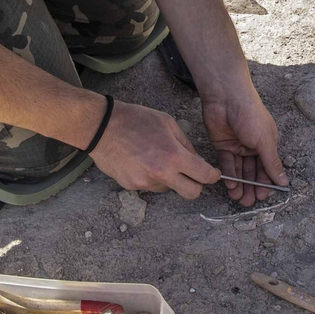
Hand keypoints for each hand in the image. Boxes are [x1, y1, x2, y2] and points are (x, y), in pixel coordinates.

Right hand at [89, 99, 221, 199]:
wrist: (101, 127)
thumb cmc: (135, 120)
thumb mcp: (167, 123)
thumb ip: (185, 144)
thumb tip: (195, 160)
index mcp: (173, 156)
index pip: (204, 176)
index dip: (213, 176)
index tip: (213, 174)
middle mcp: (161, 174)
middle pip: (192, 193)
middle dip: (196, 185)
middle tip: (191, 174)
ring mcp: (145, 182)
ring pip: (169, 188)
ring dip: (169, 178)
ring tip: (155, 159)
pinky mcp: (132, 186)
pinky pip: (150, 186)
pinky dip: (151, 177)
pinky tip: (141, 161)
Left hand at [202, 84, 285, 207]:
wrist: (225, 97)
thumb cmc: (250, 114)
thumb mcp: (264, 140)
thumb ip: (271, 163)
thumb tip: (283, 182)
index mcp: (268, 143)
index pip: (268, 168)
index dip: (266, 183)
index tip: (263, 197)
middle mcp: (253, 146)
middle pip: (253, 172)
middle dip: (252, 187)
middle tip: (249, 202)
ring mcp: (238, 146)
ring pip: (240, 170)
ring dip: (240, 185)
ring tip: (238, 199)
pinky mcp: (223, 145)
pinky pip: (227, 164)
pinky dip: (229, 175)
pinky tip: (231, 186)